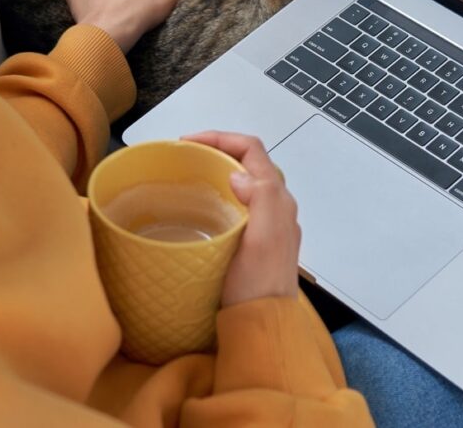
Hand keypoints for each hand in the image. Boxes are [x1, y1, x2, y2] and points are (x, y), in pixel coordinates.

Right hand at [182, 131, 300, 306]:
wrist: (263, 323)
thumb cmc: (259, 285)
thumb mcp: (262, 239)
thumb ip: (261, 200)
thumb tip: (240, 175)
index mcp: (276, 198)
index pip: (251, 149)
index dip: (220, 138)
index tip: (188, 142)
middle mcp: (275, 205)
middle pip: (247, 161)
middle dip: (216, 150)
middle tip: (185, 156)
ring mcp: (266, 222)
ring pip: (243, 181)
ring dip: (218, 170)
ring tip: (190, 174)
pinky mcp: (255, 238)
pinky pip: (238, 202)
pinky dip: (219, 193)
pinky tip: (201, 206)